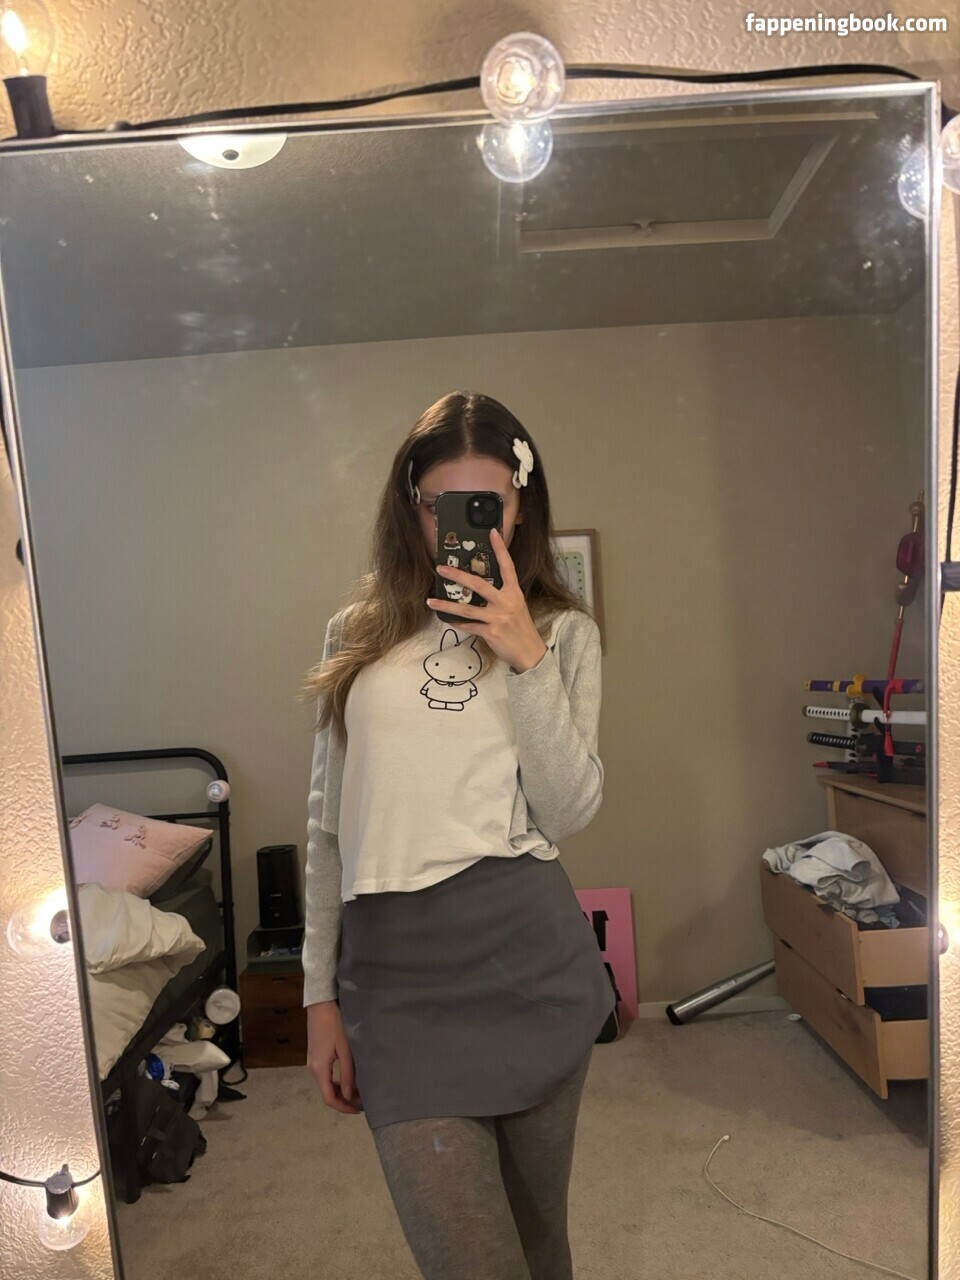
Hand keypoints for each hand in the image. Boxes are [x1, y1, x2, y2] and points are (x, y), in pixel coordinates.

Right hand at [307, 1001, 363, 1115]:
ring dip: (341, 1090)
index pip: (329, 1098)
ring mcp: (312, 1061)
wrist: (321, 1004)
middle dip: (344, 1100)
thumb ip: (347, 1074)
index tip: (359, 1110)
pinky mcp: (315, 1055)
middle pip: (327, 1093)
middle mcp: (313, 1068)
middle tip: (362, 1101)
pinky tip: (348, 1077)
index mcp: (319, 1069)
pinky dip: (336, 1081)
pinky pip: (325, 1074)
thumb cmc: (335, 1024)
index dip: (344, 1107)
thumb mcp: (345, 1050)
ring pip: (326, 1084)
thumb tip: (348, 1095)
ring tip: (359, 1090)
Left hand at [427, 529, 547, 672]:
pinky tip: (447, 621)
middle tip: (441, 569)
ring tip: (430, 601)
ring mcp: (498, 617)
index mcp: (514, 592)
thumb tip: (480, 587)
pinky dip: (457, 624)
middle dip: (457, 576)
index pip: (507, 566)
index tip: (492, 533)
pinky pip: (469, 626)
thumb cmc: (521, 627)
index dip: (500, 549)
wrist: (530, 652)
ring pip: (466, 609)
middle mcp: (506, 602)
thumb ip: (502, 595)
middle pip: (478, 584)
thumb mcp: (516, 606)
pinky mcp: (491, 632)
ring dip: (446, 605)